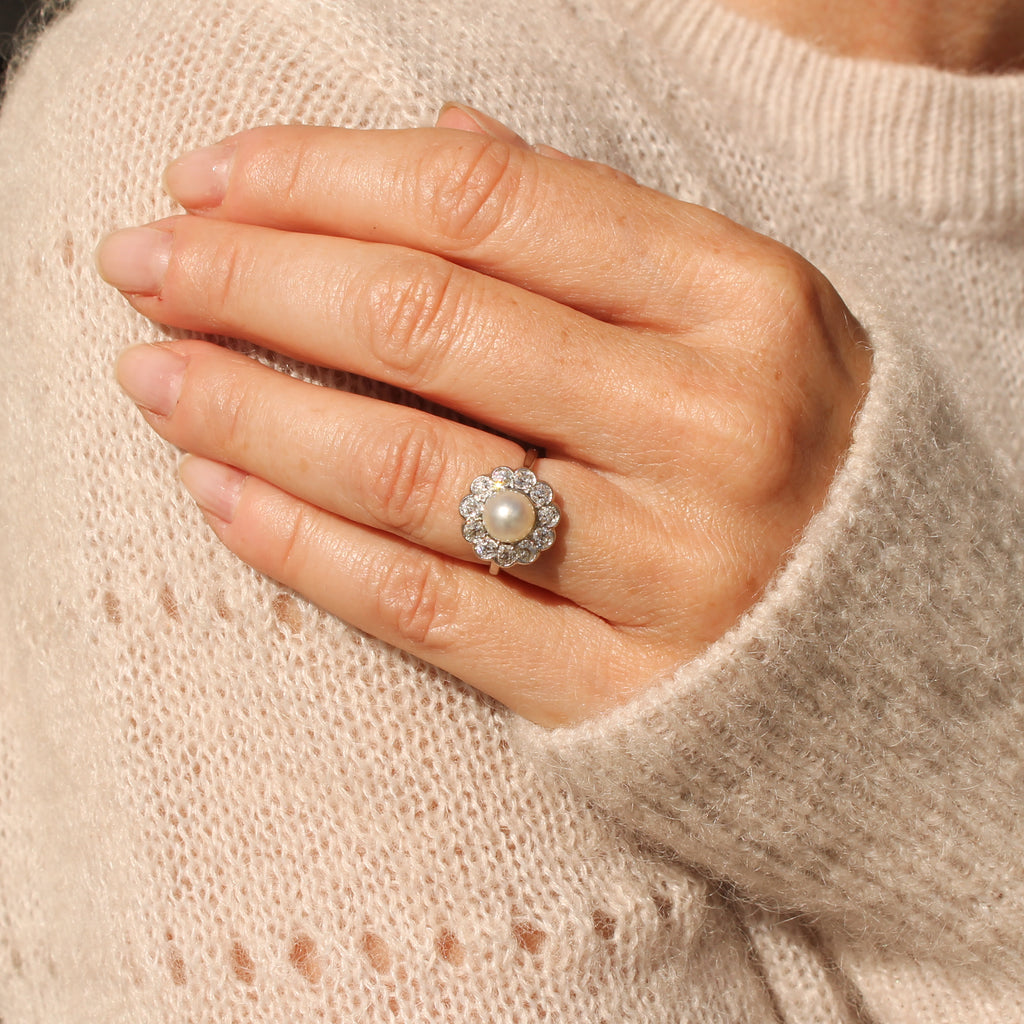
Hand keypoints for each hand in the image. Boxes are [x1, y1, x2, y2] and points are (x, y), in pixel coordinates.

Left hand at [95, 109, 869, 726]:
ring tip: (152, 374)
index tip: (212, 174)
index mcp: (746, 300)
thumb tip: (440, 126)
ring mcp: (669, 568)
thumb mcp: (739, 314)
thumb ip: (597, 228)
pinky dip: (305, 549)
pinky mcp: (620, 691)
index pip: (490, 200)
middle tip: (141, 261)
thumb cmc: (801, 454)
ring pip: (410, 467)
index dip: (324, 175)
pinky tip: (220, 498)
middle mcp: (711, 425)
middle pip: (428, 322)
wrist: (902, 650)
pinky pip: (432, 607)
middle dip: (253, 278)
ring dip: (251, 411)